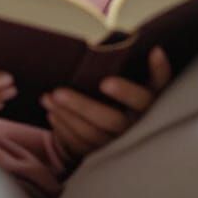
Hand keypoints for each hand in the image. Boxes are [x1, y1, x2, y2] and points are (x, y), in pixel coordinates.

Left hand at [41, 47, 172, 171]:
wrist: (112, 117)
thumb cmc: (119, 82)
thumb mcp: (127, 70)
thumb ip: (120, 62)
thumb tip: (94, 46)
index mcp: (149, 97)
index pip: (149, 92)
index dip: (136, 86)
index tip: (113, 77)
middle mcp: (139, 122)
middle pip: (113, 121)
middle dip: (83, 107)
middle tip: (58, 92)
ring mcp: (122, 139)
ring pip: (94, 133)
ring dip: (67, 115)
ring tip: (48, 97)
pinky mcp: (105, 151)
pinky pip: (83, 144)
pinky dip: (65, 128)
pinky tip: (52, 113)